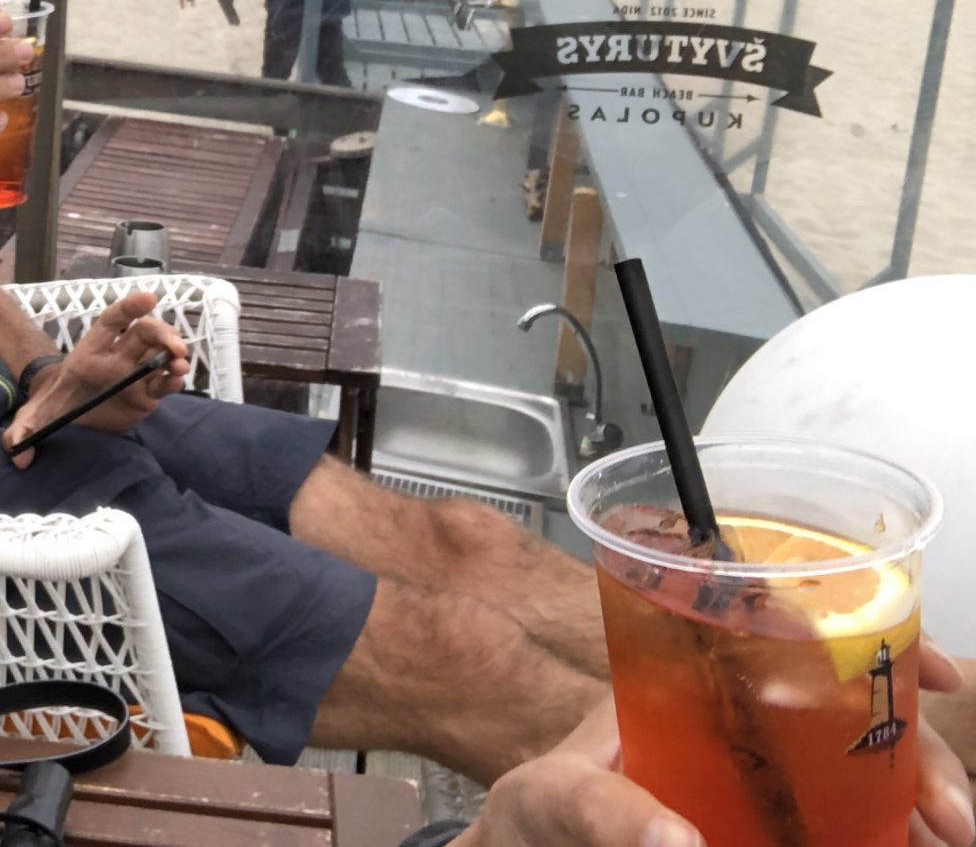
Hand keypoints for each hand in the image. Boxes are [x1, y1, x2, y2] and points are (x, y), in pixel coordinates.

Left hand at [0, 291, 188, 467]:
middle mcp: (118, 357)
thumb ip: (23, 428)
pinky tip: (177, 381)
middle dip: (161, 334)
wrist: (69, 418)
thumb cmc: (54, 405)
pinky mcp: (145, 395)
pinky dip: (173, 380)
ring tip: (180, 365)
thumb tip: (16, 455)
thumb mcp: (35, 415)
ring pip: (159, 355)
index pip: (113, 321)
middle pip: (144, 334)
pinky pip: (163, 383)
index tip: (149, 298)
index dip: (129, 307)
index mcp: (92, 351)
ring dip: (173, 356)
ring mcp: (134, 374)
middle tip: (174, 347)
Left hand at [458, 643, 973, 846]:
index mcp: (684, 688)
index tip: (930, 668)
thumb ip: (598, 807)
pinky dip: (882, 833)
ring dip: (915, 799)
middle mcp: (733, 728)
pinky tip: (907, 845)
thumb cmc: (529, 817)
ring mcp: (756, 784)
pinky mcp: (762, 829)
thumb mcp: (547, 797)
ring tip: (940, 837)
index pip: (788, 638)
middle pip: (853, 714)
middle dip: (919, 752)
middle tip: (949, 813)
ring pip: (864, 775)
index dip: (871, 641)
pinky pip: (839, 828)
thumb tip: (676, 841)